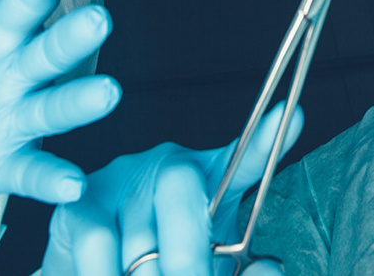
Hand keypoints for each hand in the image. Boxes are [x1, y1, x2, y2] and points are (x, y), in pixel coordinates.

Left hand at [0, 0, 121, 214]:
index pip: (23, 2)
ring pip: (51, 109)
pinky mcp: (3, 163)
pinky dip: (51, 178)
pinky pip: (30, 170)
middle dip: (73, 39)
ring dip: (79, 103)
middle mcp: (17, 75)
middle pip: (48, 53)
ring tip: (109, 93)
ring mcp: (15, 119)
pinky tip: (72, 186)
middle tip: (99, 21)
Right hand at [42, 102, 303, 275]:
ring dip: (146, 274)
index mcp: (215, 181)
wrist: (106, 272)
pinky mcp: (81, 202)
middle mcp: (172, 168)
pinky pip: (96, 242)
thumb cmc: (170, 268)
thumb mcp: (216, 267)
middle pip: (182, 190)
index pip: (247, 159)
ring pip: (139, 234)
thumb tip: (270, 267)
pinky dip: (105, 272)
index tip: (292, 115)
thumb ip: (242, 270)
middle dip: (188, 255)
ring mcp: (125, 178)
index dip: (268, 139)